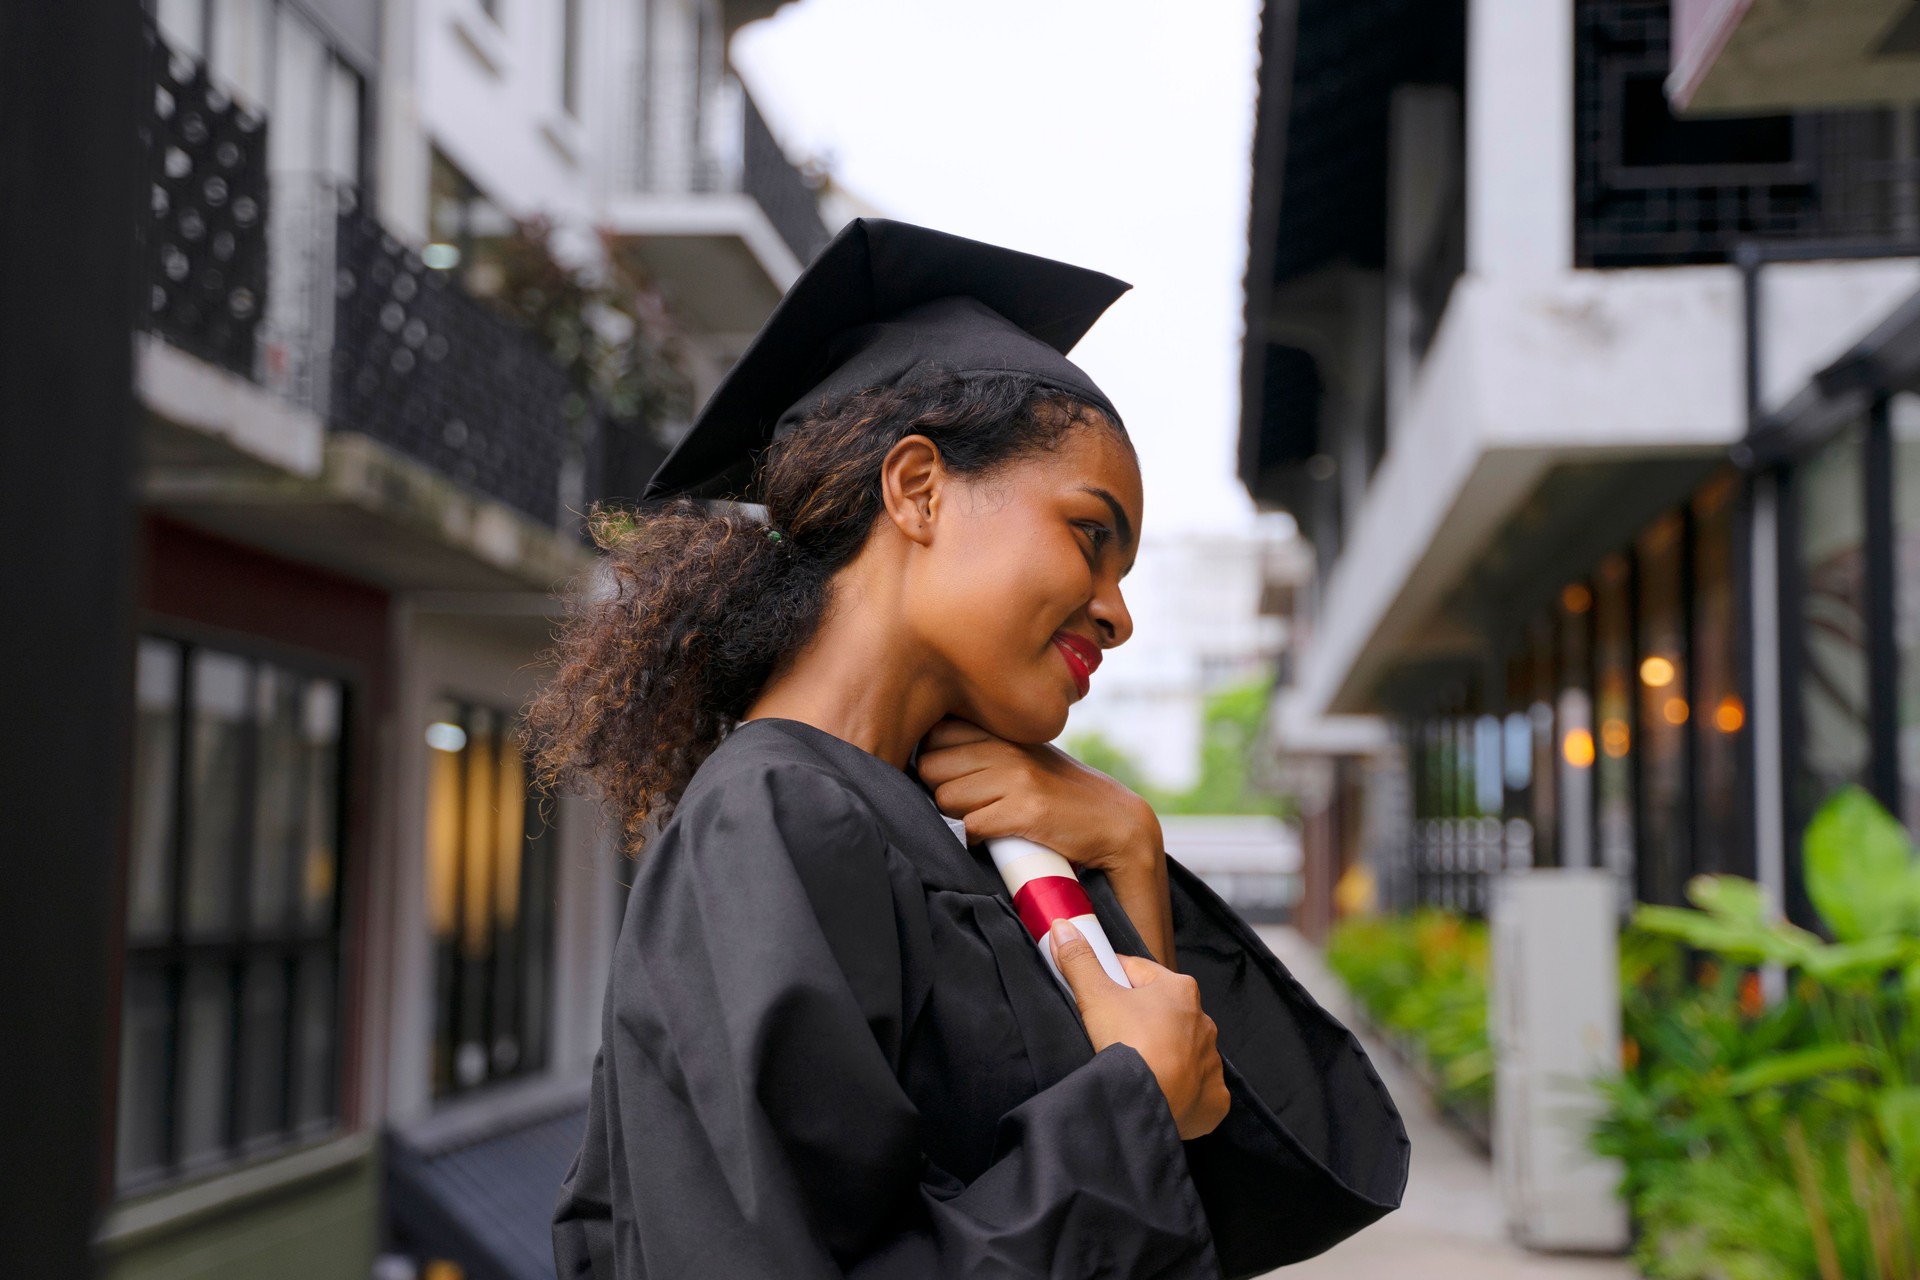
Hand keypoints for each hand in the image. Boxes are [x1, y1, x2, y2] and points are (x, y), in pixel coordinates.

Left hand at [919, 718, 1176, 965]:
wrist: (1116, 823)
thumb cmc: (1060, 795)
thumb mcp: (1023, 759)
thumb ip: (983, 750)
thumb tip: (925, 757)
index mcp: (1003, 730)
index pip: (934, 733)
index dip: (935, 759)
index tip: (951, 776)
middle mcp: (1007, 746)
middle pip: (929, 767)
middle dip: (940, 790)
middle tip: (968, 805)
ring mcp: (1018, 776)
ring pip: (945, 798)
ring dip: (958, 816)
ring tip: (986, 820)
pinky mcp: (1028, 810)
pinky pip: (971, 826)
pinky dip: (975, 839)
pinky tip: (995, 839)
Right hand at [1050, 919, 1228, 1140]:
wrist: (1148, 1101)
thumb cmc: (1128, 1044)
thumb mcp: (1095, 996)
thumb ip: (1079, 960)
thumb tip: (1064, 927)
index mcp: (1179, 989)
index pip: (1138, 973)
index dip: (1112, 978)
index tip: (1096, 990)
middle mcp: (1202, 1021)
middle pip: (1161, 1012)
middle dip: (1138, 1018)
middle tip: (1110, 1034)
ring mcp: (1210, 1061)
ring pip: (1180, 1049)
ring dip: (1161, 1053)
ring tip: (1134, 1065)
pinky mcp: (1213, 1097)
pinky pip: (1198, 1088)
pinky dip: (1181, 1089)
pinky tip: (1161, 1091)